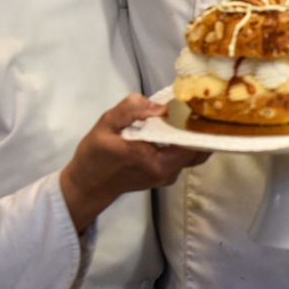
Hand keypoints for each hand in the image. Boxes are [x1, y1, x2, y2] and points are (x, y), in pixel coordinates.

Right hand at [59, 95, 209, 229]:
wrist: (88, 184)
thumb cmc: (95, 156)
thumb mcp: (106, 125)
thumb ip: (131, 110)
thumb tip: (160, 107)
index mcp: (156, 161)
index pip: (191, 143)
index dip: (196, 122)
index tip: (195, 104)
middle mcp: (167, 172)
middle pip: (198, 149)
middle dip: (200, 127)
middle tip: (196, 105)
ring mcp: (168, 176)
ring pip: (193, 154)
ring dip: (192, 134)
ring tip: (186, 112)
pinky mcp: (165, 175)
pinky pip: (183, 157)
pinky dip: (184, 142)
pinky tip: (175, 126)